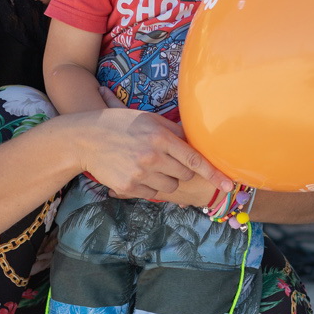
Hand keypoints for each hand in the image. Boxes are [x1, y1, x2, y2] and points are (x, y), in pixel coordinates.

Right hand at [74, 109, 230, 201]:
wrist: (86, 138)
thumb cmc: (120, 124)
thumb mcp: (148, 119)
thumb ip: (173, 131)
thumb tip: (195, 141)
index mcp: (160, 137)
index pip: (194, 159)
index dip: (213, 173)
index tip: (228, 184)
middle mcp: (152, 157)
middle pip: (184, 175)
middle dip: (181, 170)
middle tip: (166, 160)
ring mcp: (140, 173)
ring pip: (170, 186)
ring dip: (166, 179)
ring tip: (148, 165)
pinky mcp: (129, 187)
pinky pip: (152, 194)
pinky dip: (149, 186)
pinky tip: (135, 172)